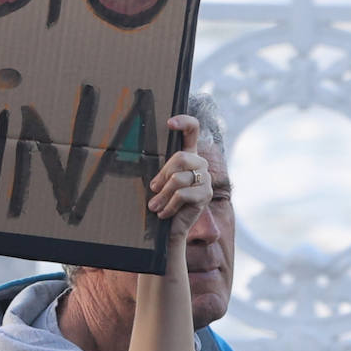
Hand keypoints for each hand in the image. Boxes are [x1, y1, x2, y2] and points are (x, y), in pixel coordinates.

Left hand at [147, 115, 211, 242]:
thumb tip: (145, 168)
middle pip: (180, 157)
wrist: (171, 228)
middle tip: (154, 189)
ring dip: (162, 195)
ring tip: (154, 206)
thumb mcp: (159, 182)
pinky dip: (168, 205)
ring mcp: (206, 179)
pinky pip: (181, 195)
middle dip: (163, 174)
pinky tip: (164, 213)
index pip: (192, 131)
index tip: (169, 122)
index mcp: (189, 156)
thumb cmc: (162, 201)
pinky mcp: (205, 194)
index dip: (184, 122)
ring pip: (178, 179)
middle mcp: (200, 164)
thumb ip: (159, 169)